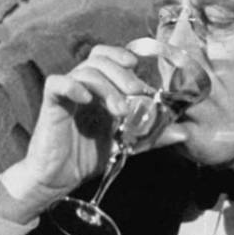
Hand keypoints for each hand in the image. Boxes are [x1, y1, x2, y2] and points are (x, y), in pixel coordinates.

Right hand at [2, 44, 152, 212]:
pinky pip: (56, 83)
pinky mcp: (51, 105)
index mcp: (100, 89)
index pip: (109, 57)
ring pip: (84, 71)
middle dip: (121, 71)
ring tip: (119, 110)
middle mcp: (83, 86)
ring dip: (106, 86)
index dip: (122, 55)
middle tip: (136, 91)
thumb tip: (183, 133)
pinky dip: (72, 85)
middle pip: (99, 58)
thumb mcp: (126, 144)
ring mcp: (67, 94)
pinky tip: (86, 98)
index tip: (138, 66)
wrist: (59, 179)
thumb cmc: (88, 157)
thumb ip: (151, 136)